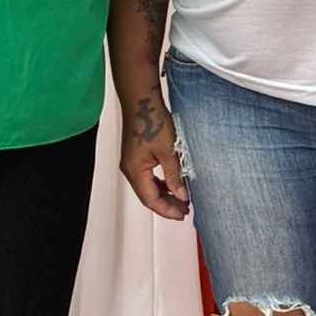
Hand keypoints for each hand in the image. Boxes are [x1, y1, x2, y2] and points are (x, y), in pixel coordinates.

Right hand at [119, 92, 189, 219]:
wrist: (142, 100)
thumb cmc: (152, 120)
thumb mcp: (169, 151)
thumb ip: (175, 175)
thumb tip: (182, 195)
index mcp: (135, 171)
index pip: (151, 200)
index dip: (167, 210)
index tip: (182, 214)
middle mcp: (130, 169)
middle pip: (148, 196)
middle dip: (166, 205)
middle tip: (185, 210)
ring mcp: (131, 163)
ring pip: (147, 187)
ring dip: (164, 195)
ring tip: (181, 199)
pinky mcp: (135, 157)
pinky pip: (147, 177)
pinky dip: (159, 184)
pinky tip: (172, 184)